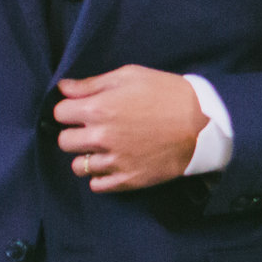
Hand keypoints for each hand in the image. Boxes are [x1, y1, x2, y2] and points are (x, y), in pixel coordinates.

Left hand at [54, 65, 206, 190]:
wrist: (202, 124)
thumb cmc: (167, 94)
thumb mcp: (130, 76)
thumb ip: (92, 83)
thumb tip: (63, 88)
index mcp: (98, 109)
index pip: (59, 113)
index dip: (70, 109)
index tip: (81, 109)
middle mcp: (101, 137)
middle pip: (64, 141)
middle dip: (75, 133)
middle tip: (92, 128)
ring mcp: (114, 161)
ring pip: (78, 166)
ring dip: (86, 156)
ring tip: (103, 148)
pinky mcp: (128, 179)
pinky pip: (97, 185)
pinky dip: (100, 177)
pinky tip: (112, 164)